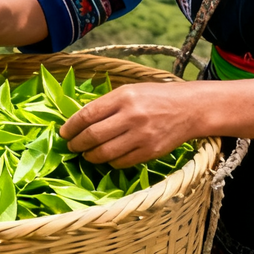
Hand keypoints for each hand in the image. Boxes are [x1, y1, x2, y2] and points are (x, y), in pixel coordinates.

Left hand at [59, 82, 198, 167]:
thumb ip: (107, 104)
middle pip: (93, 136)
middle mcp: (132, 116)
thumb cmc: (156, 97)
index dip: (71, 126)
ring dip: (90, 156)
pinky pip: (122, 162)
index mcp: (124, 96)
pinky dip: (110, 162)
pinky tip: (107, 157)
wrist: (189, 109)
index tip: (64, 133)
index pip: (88, 114)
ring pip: (105, 153)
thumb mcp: (130, 91)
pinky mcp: (150, 152)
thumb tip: (80, 120)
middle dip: (77, 144)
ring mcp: (141, 136)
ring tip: (86, 154)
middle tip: (72, 146)